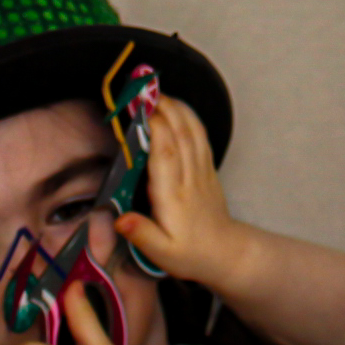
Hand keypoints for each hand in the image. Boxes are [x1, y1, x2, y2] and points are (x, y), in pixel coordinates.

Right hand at [115, 97, 252, 291]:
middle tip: (146, 91)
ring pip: (192, 132)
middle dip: (165, 109)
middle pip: (180, 135)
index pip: (165, 155)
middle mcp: (189, 178)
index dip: (156, 128)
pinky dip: (190, 119)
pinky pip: (201, 138)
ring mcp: (202, 171)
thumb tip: (120, 219)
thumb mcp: (161, 253)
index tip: (142, 109)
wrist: (224, 253)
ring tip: (160, 93)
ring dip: (178, 109)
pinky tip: (180, 109)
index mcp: (173, 196)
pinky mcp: (208, 170)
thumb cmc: (189, 253)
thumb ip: (141, 234)